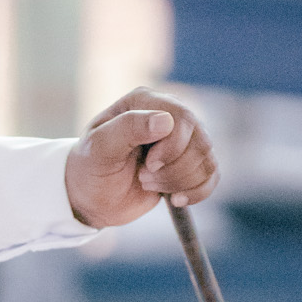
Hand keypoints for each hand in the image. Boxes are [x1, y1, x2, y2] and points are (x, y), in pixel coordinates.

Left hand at [65, 85, 218, 228]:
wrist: (90, 197)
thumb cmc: (90, 167)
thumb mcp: (99, 147)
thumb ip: (128, 127)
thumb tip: (166, 121)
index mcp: (145, 101)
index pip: (182, 117)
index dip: (172, 148)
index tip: (148, 166)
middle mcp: (169, 115)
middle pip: (200, 141)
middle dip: (174, 170)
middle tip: (143, 178)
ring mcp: (183, 139)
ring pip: (207, 161)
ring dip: (180, 182)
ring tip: (148, 184)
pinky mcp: (190, 164)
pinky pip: (212, 176)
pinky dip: (196, 193)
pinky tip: (174, 199)